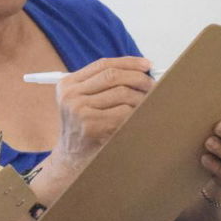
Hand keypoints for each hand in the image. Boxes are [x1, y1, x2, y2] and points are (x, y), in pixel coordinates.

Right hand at [50, 56, 154, 171]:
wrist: (73, 157)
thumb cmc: (85, 127)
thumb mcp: (85, 101)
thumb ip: (103, 84)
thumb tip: (141, 70)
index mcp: (68, 84)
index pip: (103, 64)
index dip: (128, 63)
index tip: (146, 65)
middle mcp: (70, 95)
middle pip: (113, 76)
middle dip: (138, 78)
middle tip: (152, 85)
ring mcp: (79, 111)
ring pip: (122, 93)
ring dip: (140, 98)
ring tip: (147, 104)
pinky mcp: (91, 126)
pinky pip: (124, 112)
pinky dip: (135, 113)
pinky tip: (137, 118)